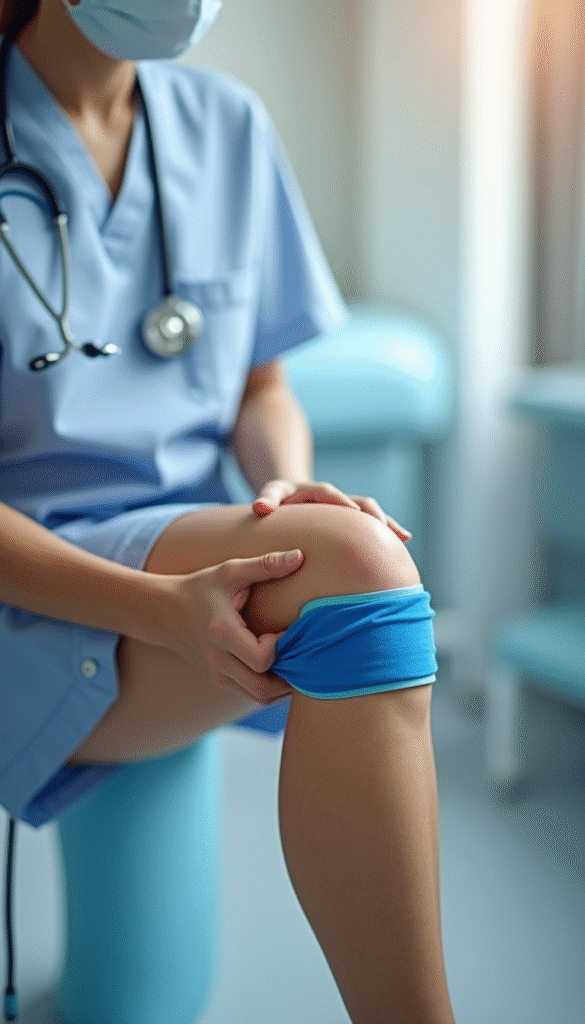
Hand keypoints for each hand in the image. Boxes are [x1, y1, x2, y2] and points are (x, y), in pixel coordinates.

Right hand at [157, 549, 303, 705]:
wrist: (163, 610)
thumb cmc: (199, 588)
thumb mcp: (230, 571)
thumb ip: (265, 565)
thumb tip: (300, 556)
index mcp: (221, 633)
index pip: (261, 659)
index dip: (280, 647)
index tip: (285, 629)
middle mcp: (218, 660)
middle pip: (263, 689)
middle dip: (288, 676)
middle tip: (301, 653)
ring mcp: (217, 674)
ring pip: (258, 697)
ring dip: (281, 685)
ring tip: (294, 661)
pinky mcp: (218, 680)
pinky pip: (250, 693)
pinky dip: (269, 686)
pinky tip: (279, 665)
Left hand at [252, 479, 411, 542]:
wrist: (291, 498)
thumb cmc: (278, 499)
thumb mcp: (270, 494)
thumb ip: (266, 498)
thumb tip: (259, 508)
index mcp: (317, 490)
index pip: (330, 494)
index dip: (341, 502)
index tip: (353, 513)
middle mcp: (338, 498)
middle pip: (360, 501)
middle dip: (372, 514)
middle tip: (383, 528)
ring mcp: (348, 508)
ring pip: (372, 513)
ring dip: (387, 524)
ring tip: (403, 538)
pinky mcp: (353, 519)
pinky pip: (373, 525)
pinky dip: (388, 531)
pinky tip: (404, 543)